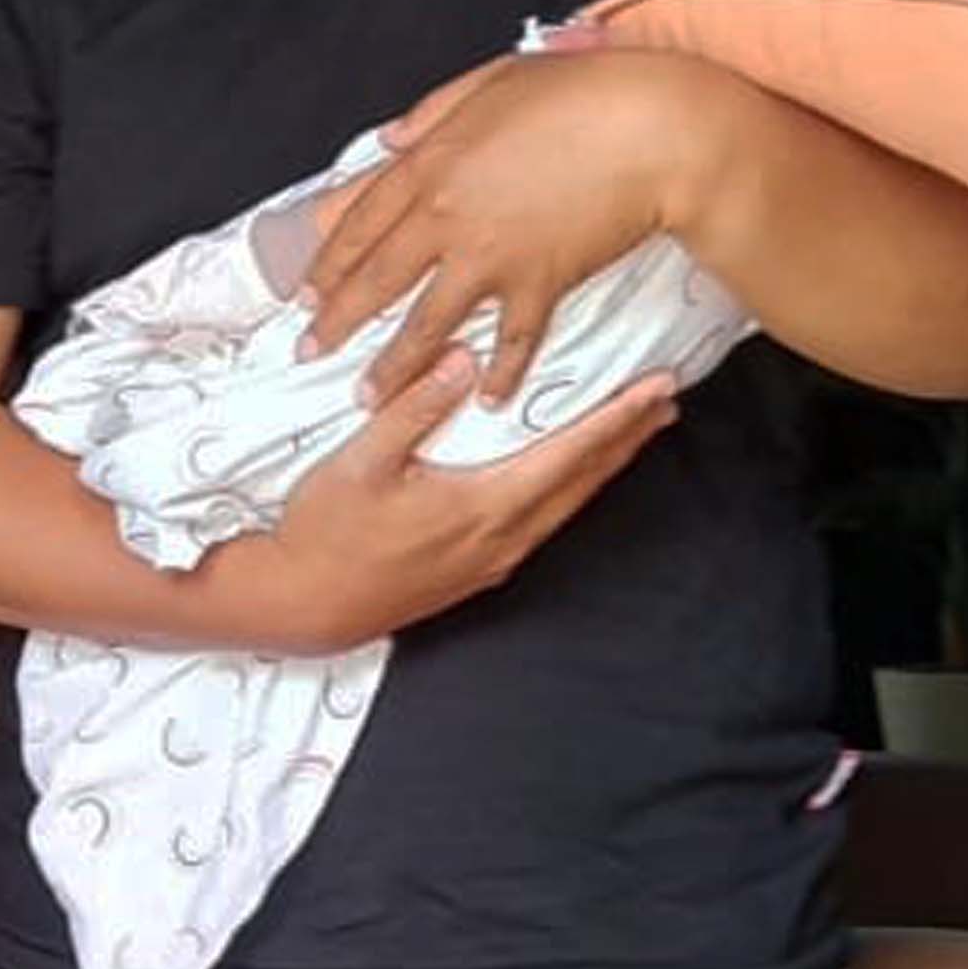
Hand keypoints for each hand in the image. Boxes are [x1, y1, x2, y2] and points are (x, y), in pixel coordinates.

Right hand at [210, 346, 675, 653]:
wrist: (302, 606)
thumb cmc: (325, 533)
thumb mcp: (361, 461)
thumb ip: (416, 407)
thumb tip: (463, 362)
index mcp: (484, 506)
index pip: (570, 453)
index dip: (617, 418)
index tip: (657, 388)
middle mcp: (502, 539)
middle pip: (584, 483)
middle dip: (627, 440)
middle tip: (664, 403)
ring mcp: (492, 561)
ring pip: (568, 508)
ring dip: (605, 468)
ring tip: (632, 435)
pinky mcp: (476, 573)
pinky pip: (543, 526)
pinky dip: (572, 494)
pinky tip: (570, 482)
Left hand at [301, 38, 727, 404]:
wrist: (654, 127)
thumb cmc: (583, 89)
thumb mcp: (494, 79)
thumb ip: (434, 111)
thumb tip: (391, 140)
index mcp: (430, 163)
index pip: (359, 222)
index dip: (328, 261)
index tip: (306, 292)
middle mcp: (446, 216)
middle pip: (375, 280)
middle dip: (335, 323)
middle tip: (309, 353)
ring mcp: (490, 256)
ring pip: (425, 324)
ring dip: (394, 366)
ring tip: (368, 398)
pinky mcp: (539, 283)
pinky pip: (511, 339)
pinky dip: (499, 373)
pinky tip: (486, 399)